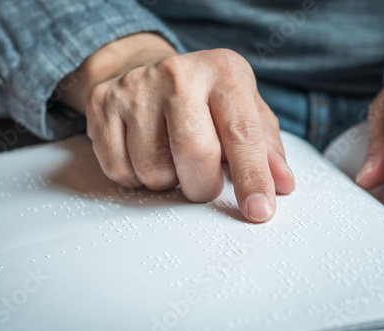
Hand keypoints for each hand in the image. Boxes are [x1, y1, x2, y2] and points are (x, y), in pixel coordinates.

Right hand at [60, 34, 294, 222]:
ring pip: (153, 170)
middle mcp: (178, 74)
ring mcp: (134, 88)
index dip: (253, 178)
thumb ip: (264, 146)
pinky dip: (135, 178)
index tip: (258, 210)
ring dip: (166, 180)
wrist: (145, 68)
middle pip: (194, 154)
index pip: (243, 134)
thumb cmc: (201, 97)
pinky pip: (118, 170)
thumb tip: (281, 185)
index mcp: (223, 73)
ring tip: (168, 157)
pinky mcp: (102, 104)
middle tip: (201, 180)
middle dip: (201, 185)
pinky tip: (142, 154)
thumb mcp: (242, 108)